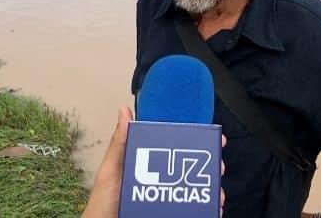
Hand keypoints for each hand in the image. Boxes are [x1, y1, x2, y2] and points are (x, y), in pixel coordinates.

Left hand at [81, 107, 226, 216]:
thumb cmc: (104, 203)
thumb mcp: (111, 170)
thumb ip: (119, 143)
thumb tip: (124, 112)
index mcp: (149, 164)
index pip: (175, 147)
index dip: (194, 140)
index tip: (210, 134)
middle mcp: (163, 180)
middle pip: (192, 168)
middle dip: (209, 163)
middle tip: (216, 163)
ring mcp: (169, 198)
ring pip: (198, 189)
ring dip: (211, 188)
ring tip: (216, 190)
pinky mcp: (175, 212)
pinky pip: (196, 209)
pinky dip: (207, 207)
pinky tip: (213, 206)